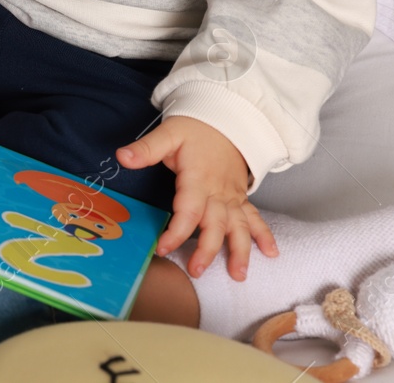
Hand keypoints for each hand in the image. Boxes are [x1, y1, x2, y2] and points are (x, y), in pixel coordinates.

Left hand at [117, 115, 277, 280]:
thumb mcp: (168, 133)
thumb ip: (146, 148)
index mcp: (198, 179)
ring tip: (238, 274)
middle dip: (207, 250)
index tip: (163, 249)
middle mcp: (219, 192)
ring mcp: (233, 196)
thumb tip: (122, 157)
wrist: (225, 119)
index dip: (176, 232)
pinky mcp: (240, 197)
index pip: (188, 211)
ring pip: (240, 226)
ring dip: (241, 250)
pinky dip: (264, 234)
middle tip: (197, 271)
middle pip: (215, 225)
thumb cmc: (193, 129)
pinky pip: (255, 217)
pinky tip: (271, 253)